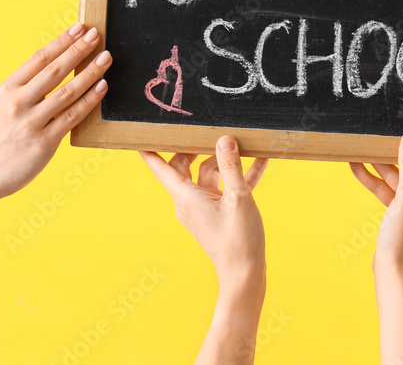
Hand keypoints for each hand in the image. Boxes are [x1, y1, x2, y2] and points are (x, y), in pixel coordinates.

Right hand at [0, 23, 110, 199]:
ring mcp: (31, 122)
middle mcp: (18, 102)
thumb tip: (63, 61)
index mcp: (9, 88)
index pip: (39, 58)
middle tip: (98, 35)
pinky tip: (102, 87)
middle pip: (55, 70)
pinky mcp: (44, 142)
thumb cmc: (3, 134)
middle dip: (78, 50)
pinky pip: (72, 116)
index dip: (62, 41)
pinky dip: (89, 100)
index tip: (80, 27)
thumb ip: (31, 86)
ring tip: (106, 58)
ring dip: (90, 72)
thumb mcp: (8, 103)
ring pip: (67, 92)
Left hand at [141, 137, 267, 285]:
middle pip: (184, 166)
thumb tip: (224, 139)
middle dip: (196, 147)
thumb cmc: (238, 239)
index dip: (150, 150)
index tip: (142, 133)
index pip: (160, 167)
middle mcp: (190, 201)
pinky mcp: (219, 212)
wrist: (245, 274)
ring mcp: (204, 207)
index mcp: (186, 197)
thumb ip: (231, 166)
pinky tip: (260, 161)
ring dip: (225, 160)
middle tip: (207, 129)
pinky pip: (226, 187)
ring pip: (208, 174)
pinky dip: (240, 175)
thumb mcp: (238, 197)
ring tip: (243, 143)